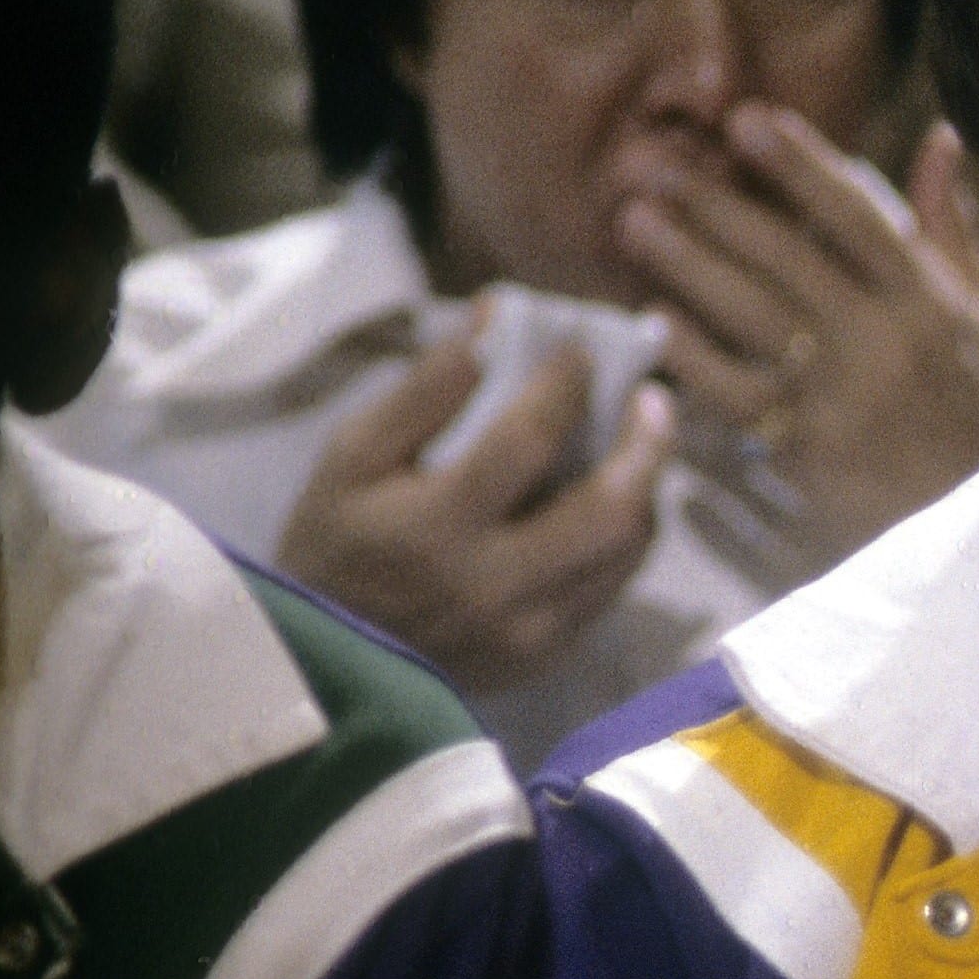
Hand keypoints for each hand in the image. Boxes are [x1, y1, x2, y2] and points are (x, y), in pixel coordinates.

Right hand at [276, 320, 672, 694]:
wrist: (326, 663)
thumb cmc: (336, 543)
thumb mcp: (354, 455)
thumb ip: (428, 386)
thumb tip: (497, 315)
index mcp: (433, 529)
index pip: (527, 441)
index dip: (566, 384)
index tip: (580, 347)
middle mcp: (492, 587)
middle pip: (610, 510)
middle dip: (647, 444)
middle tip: (652, 398)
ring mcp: (528, 631)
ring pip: (626, 552)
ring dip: (647, 489)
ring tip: (643, 444)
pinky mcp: (548, 655)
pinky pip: (614, 587)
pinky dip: (626, 535)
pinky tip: (618, 499)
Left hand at [616, 108, 978, 567]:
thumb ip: (951, 229)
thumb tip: (938, 138)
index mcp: (928, 302)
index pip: (858, 216)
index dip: (800, 165)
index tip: (746, 119)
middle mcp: (885, 341)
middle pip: (788, 257)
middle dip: (718, 205)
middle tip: (653, 164)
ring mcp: (843, 398)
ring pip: (753, 316)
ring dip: (687, 265)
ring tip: (633, 221)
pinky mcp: (808, 453)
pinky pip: (737, 392)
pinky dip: (692, 355)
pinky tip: (651, 320)